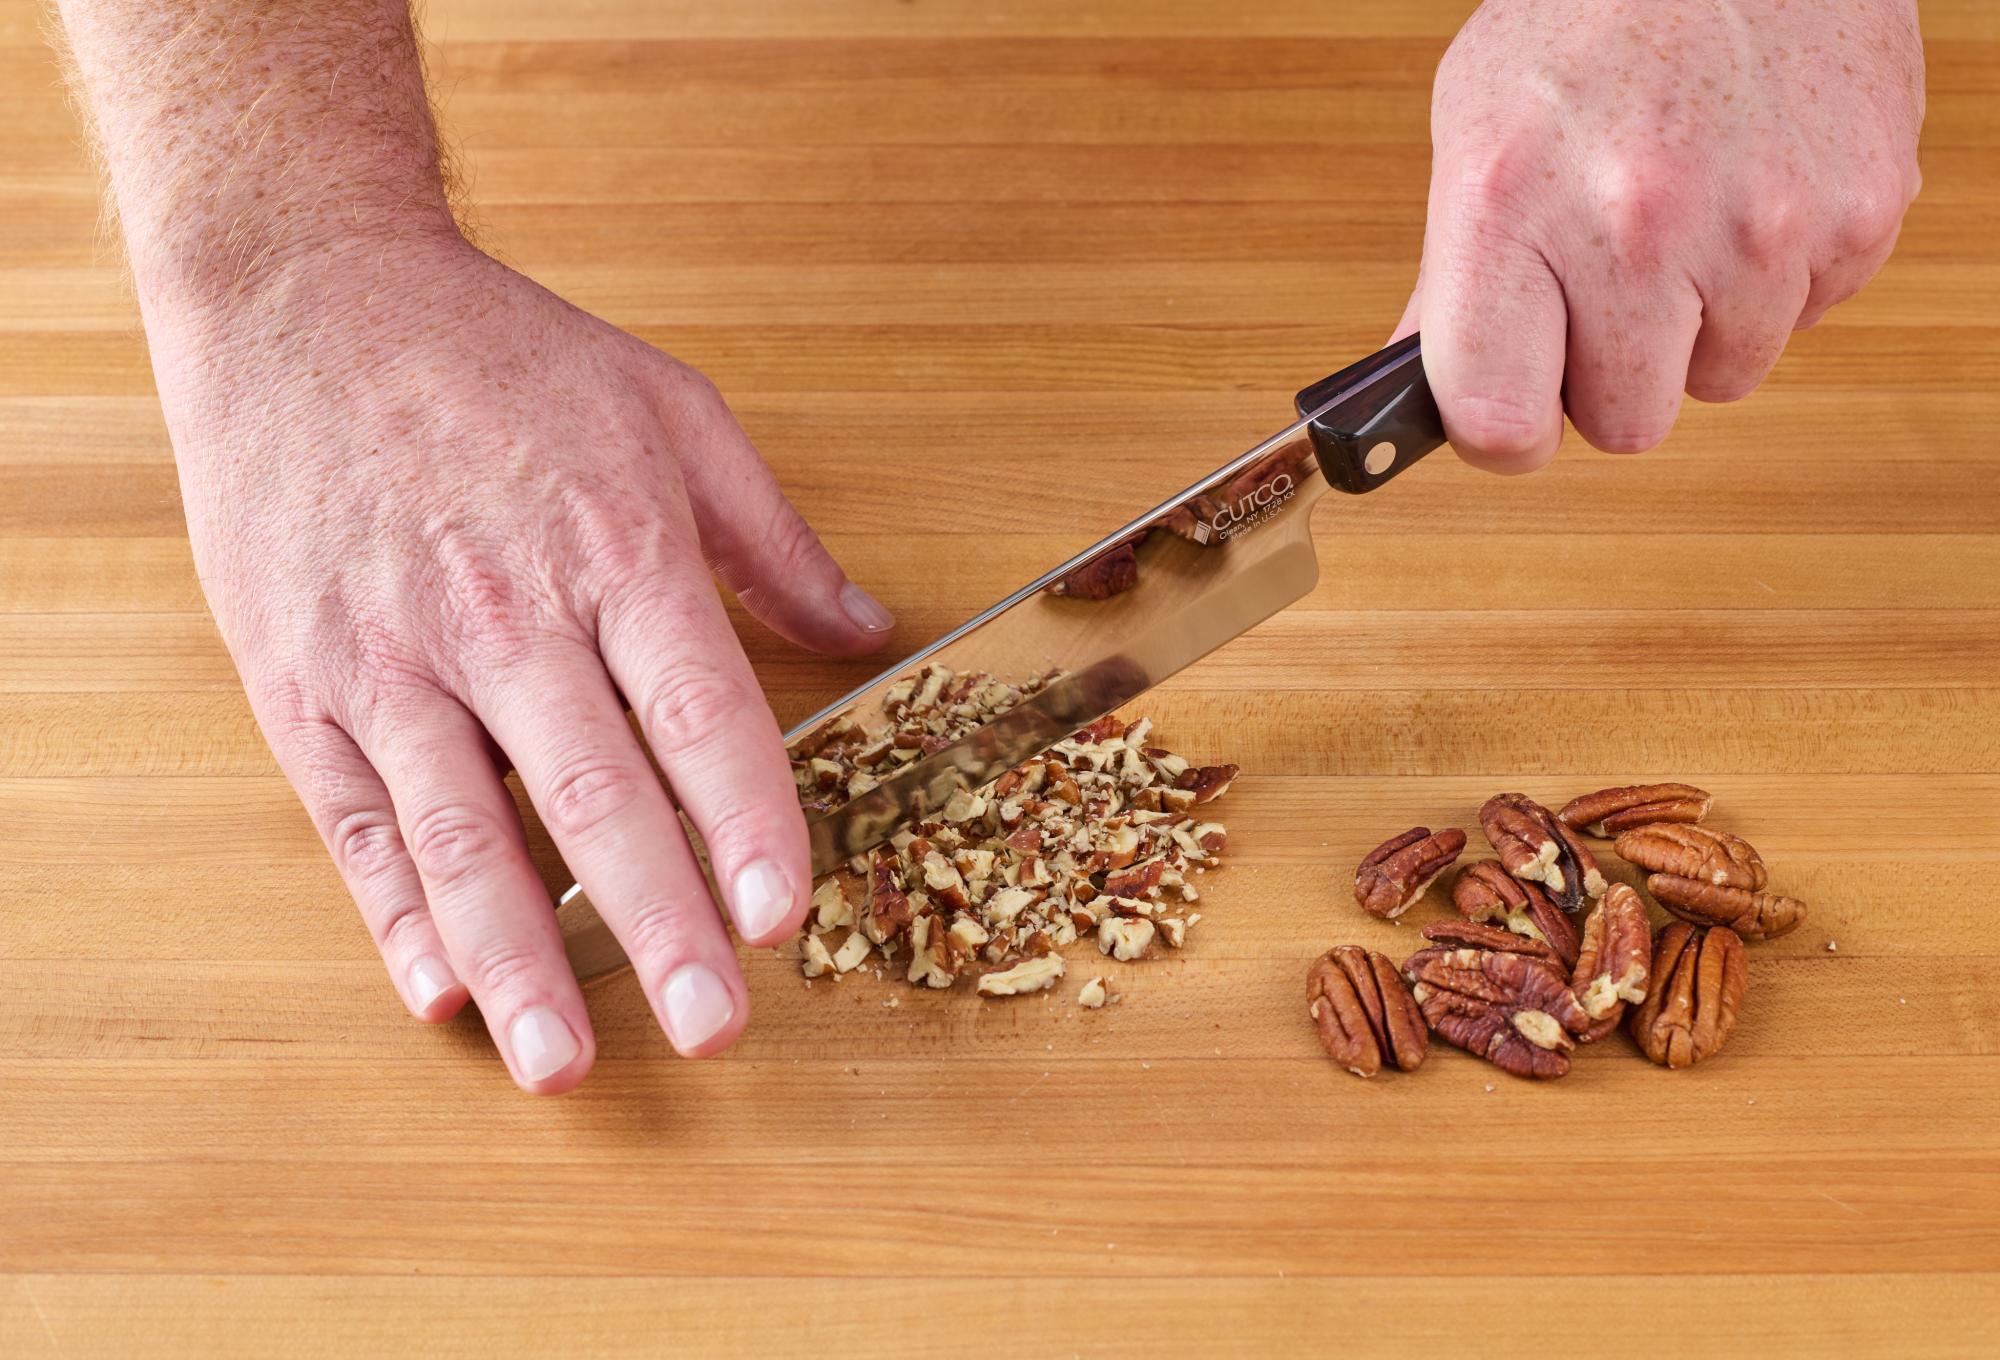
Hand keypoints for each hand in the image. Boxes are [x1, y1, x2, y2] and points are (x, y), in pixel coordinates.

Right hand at [155, 231, 894, 1092]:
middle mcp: (503, 612)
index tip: (785, 913)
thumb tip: (867, 627)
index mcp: (611, 546)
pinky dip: (393, 909)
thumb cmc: (499, 357)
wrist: (304, 297)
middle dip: (656, 923)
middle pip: (591, 792)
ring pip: (460, 829)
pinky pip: (352, 816)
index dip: (745, 819)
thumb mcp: (670, 412)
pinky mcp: (303, 680)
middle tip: (712, 1028)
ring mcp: (392, 653)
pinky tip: (439, 986)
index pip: (696, 710)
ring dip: (517, 954)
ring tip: (564, 1058)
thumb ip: (772, 539)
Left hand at [1399, 0, 1924, 468]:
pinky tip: (1747, 191)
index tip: (1510, 407)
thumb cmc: (1589, 22)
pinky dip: (1777, 277)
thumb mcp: (1476, 134)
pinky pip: (1806, 318)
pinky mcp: (1857, 215)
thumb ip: (1448, 281)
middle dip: (1613, 374)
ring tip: (1683, 217)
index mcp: (1511, 204)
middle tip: (1605, 287)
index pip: (1497, 420)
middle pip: (1627, 425)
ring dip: (1701, 324)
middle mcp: (1636, 220)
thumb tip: (1418, 402)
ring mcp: (1759, 223)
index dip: (1503, 432)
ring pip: (1722, 377)